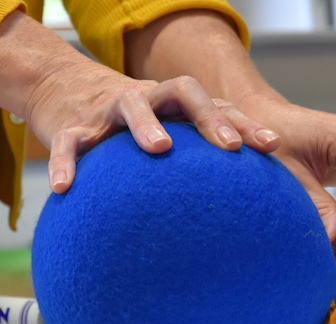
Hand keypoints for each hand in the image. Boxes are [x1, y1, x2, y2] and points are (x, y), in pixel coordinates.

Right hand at [0, 11, 279, 194]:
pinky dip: (64, 162)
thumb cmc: (130, 132)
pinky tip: (64, 188)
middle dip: (209, 115)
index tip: (270, 147)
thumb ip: (191, 167)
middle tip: (231, 146)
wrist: (66, 94)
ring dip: (146, 123)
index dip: (243, 123)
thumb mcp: (162, 139)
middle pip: (183, 92)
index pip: (216, 105)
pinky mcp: (70, 127)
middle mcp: (147, 100)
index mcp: (173, 106)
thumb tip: (233, 219)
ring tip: (160, 148)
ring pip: (130, 105)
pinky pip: (68, 143)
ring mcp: (108, 110)